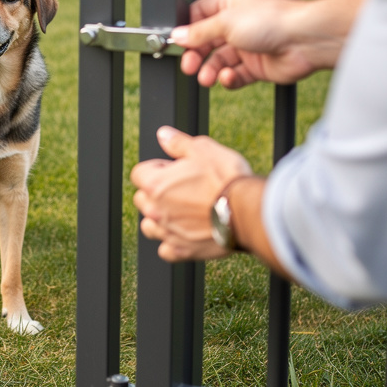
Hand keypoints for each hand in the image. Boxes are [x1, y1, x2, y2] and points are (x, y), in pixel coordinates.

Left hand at [131, 126, 252, 262]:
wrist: (247, 211)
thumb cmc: (225, 178)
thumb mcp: (202, 149)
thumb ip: (177, 143)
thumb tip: (163, 135)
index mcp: (155, 185)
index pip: (139, 173)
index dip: (157, 168)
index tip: (174, 169)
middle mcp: (156, 210)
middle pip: (142, 199)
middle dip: (156, 192)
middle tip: (182, 188)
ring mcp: (167, 232)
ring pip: (149, 225)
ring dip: (159, 218)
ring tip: (181, 211)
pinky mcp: (182, 250)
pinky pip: (165, 249)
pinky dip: (171, 242)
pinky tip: (185, 233)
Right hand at [170, 0, 363, 89]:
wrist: (306, 41)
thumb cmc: (271, 21)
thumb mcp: (225, 22)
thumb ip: (198, 32)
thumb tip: (177, 35)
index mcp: (231, 4)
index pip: (199, 15)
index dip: (188, 29)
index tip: (177, 42)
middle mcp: (238, 24)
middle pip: (206, 41)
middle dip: (196, 55)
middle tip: (189, 66)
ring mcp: (248, 46)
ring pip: (219, 61)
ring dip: (210, 70)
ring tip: (207, 78)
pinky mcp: (257, 67)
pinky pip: (235, 75)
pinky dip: (228, 79)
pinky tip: (228, 77)